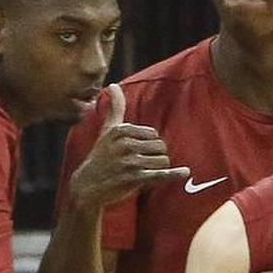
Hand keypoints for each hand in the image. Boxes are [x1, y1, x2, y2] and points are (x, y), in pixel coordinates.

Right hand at [68, 83, 189, 211]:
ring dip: (158, 169)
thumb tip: (112, 85)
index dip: (149, 146)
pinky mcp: (134, 178)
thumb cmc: (101, 157)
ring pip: (163, 161)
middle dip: (155, 157)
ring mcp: (130, 162)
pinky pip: (160, 174)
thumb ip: (114, 108)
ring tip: (143, 173)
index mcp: (121, 130)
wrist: (87, 186)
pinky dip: (174, 174)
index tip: (136, 153)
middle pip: (161, 147)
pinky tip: (184, 172)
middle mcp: (125, 144)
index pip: (153, 134)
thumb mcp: (107, 130)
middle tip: (139, 165)